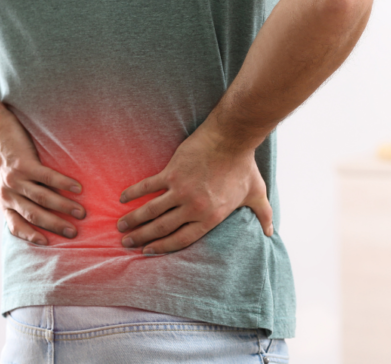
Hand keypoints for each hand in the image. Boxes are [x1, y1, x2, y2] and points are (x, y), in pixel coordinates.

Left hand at [0, 108, 84, 245]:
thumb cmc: (6, 159)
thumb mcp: (6, 184)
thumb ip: (21, 198)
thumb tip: (50, 211)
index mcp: (5, 202)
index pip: (16, 226)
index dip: (31, 236)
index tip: (48, 243)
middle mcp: (8, 194)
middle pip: (34, 215)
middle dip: (56, 226)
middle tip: (74, 233)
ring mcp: (15, 179)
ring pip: (42, 198)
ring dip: (63, 207)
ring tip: (81, 212)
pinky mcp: (23, 164)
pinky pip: (47, 177)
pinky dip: (64, 184)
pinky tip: (78, 188)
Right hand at [116, 120, 273, 254]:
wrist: (232, 138)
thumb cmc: (244, 166)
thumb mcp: (257, 194)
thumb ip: (263, 215)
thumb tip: (271, 233)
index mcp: (210, 217)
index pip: (181, 239)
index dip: (162, 247)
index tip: (148, 251)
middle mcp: (193, 208)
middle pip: (162, 228)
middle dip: (142, 238)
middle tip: (126, 243)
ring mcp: (181, 190)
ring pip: (151, 211)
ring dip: (133, 220)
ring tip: (120, 227)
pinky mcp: (172, 172)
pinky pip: (148, 186)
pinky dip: (133, 192)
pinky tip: (123, 198)